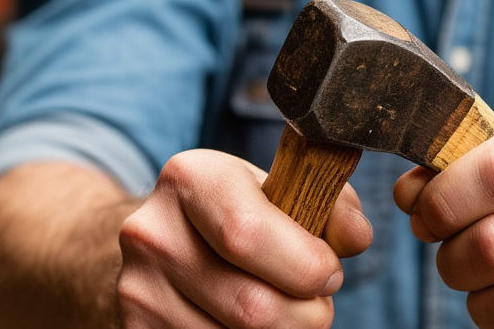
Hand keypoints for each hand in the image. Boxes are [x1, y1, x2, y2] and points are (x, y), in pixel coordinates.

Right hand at [117, 149, 372, 327]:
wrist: (163, 239)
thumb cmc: (241, 212)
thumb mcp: (283, 190)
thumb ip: (332, 206)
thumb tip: (354, 238)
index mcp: (193, 178)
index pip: (248, 234)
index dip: (305, 265)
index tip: (330, 273)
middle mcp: (154, 232)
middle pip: (251, 306)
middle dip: (306, 314)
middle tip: (317, 303)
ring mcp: (139, 288)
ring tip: (286, 310)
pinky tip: (252, 324)